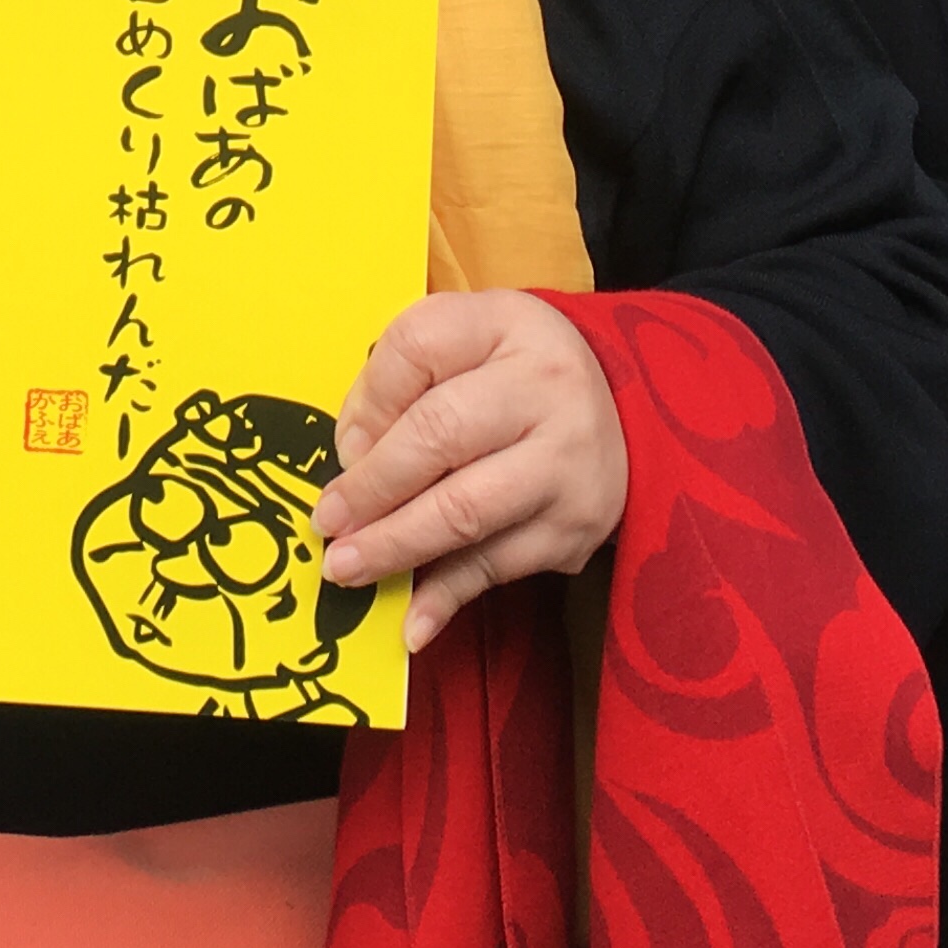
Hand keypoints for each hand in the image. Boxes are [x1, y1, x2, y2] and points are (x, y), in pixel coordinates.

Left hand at [309, 291, 628, 653]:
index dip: (369, 400)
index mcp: (505, 324)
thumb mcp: (465, 344)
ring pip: (466, 510)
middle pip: (439, 434)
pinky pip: (497, 567)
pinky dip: (446, 597)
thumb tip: (352, 458)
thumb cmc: (512, 375)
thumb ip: (400, 383)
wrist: (619, 412)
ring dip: (396, 546)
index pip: (418, 346)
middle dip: (371, 487)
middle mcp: (546, 386)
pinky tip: (410, 622)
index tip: (341, 447)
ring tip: (346, 566)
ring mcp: (567, 461)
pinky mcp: (576, 526)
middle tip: (327, 521)